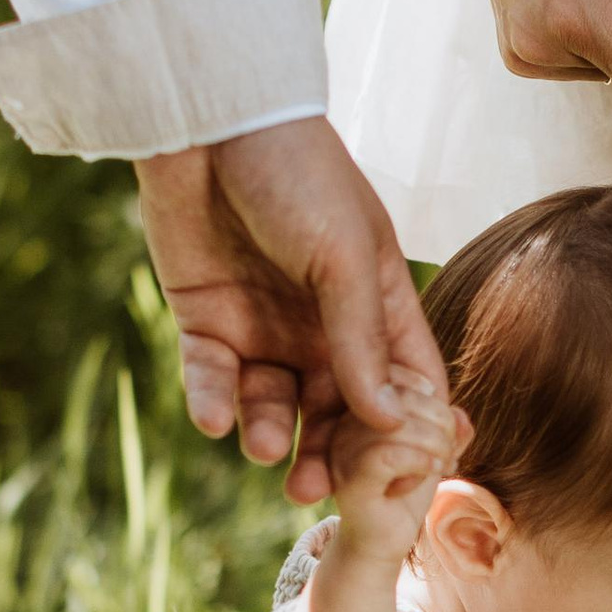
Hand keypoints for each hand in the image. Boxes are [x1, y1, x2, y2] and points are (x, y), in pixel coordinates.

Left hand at [136, 116, 447, 505]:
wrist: (209, 122)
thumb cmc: (297, 174)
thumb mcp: (343, 254)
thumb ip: (362, 338)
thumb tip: (392, 419)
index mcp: (373, 303)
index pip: (403, 382)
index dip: (405, 430)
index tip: (399, 477)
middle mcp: (321, 324)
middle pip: (335, 410)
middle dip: (328, 452)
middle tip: (315, 489)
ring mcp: (263, 326)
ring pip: (272, 405)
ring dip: (269, 434)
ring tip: (265, 449)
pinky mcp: (206, 322)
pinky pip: (211, 380)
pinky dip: (213, 403)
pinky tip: (214, 419)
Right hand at [324, 365, 467, 573]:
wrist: (384, 541)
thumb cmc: (406, 489)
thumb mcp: (434, 449)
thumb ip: (450, 427)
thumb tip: (460, 416)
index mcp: (357, 405)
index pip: (398, 376)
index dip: (432, 398)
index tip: (447, 429)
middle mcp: (340, 422)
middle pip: (399, 396)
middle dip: (439, 422)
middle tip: (448, 452)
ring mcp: (340, 451)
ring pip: (396, 424)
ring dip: (435, 444)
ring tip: (441, 464)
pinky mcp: (349, 481)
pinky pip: (389, 455)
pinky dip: (421, 461)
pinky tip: (430, 473)